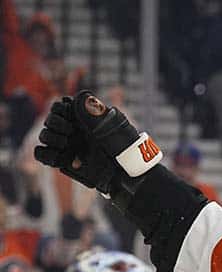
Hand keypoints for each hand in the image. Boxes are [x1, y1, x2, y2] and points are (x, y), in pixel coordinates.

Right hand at [34, 90, 161, 194]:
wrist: (123, 170)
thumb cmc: (121, 146)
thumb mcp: (111, 124)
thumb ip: (95, 110)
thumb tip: (82, 95)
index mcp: (81, 118)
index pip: (59, 107)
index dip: (59, 108)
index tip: (68, 112)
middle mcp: (72, 130)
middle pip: (49, 120)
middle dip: (55, 122)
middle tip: (70, 130)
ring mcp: (66, 145)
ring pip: (45, 135)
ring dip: (52, 137)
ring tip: (66, 143)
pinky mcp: (62, 160)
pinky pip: (42, 154)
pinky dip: (46, 154)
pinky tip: (60, 157)